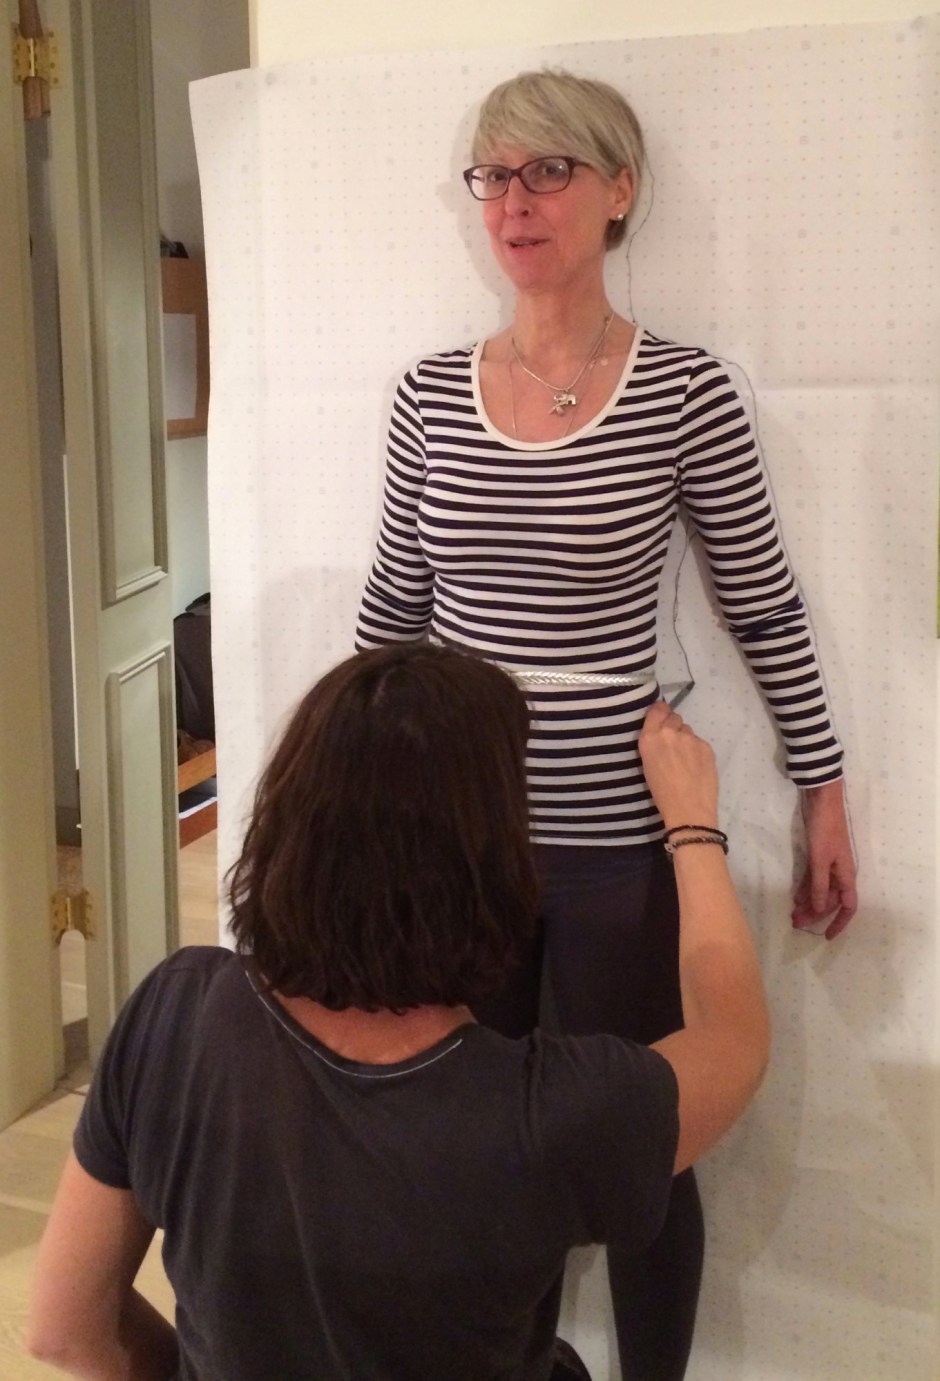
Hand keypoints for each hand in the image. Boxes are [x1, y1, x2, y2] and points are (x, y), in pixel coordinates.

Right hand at [638, 701, 718, 829]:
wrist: (688, 809)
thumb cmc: (661, 793)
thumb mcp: (648, 764)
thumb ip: (654, 743)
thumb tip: (663, 734)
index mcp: (650, 738)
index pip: (657, 709)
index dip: (660, 712)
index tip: (661, 718)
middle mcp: (670, 733)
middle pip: (674, 717)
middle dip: (673, 727)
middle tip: (673, 745)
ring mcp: (690, 738)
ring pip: (687, 730)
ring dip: (685, 739)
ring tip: (685, 759)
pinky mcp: (706, 746)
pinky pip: (699, 742)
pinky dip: (697, 750)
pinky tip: (696, 766)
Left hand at [791, 780, 857, 940]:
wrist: (821, 800)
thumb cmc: (824, 829)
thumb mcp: (820, 859)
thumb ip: (819, 884)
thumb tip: (818, 909)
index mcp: (846, 874)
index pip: (847, 906)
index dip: (839, 923)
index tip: (826, 936)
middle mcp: (839, 872)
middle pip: (829, 900)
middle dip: (815, 914)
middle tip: (796, 924)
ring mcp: (828, 864)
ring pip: (819, 890)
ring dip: (807, 903)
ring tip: (792, 915)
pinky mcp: (817, 855)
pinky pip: (812, 878)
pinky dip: (805, 888)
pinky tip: (795, 897)